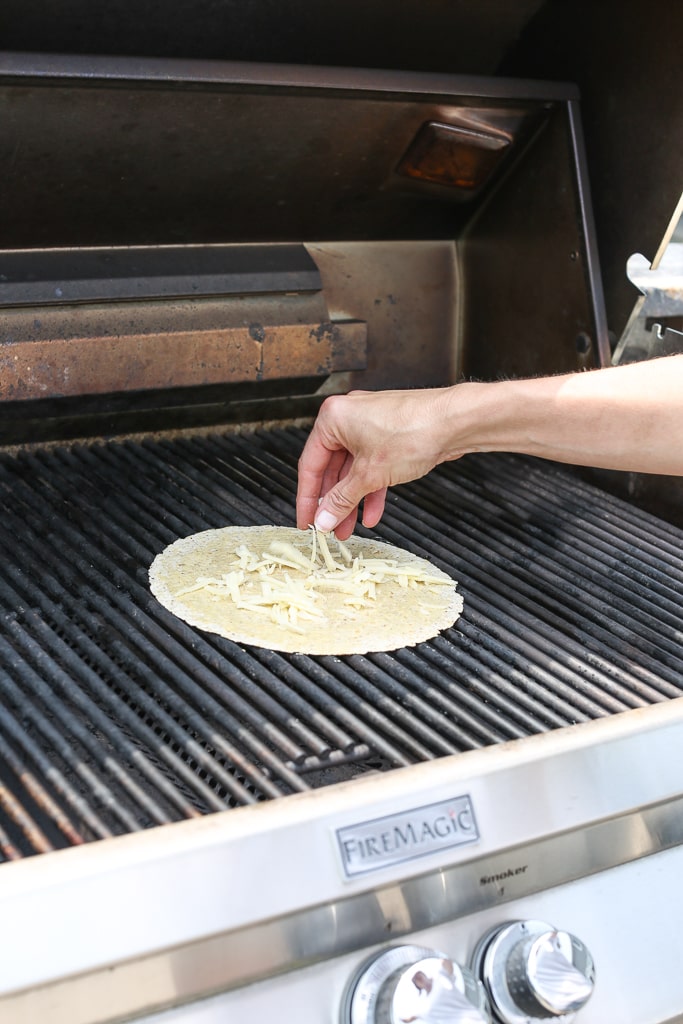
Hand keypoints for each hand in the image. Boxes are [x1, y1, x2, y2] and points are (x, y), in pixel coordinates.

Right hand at [296, 388, 453, 539]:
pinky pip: (372, 466)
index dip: (308, 499)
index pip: (310, 465)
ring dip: (352, 500)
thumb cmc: (413, 432)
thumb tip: (323, 518)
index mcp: (333, 418)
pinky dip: (371, 489)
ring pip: (354, 471)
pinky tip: (372, 512)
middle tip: (329, 528)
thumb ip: (342, 499)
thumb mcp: (370, 475)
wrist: (455, 421)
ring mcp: (370, 426)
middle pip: (332, 469)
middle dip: (333, 503)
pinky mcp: (389, 435)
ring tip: (349, 528)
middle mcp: (348, 418)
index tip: (306, 521)